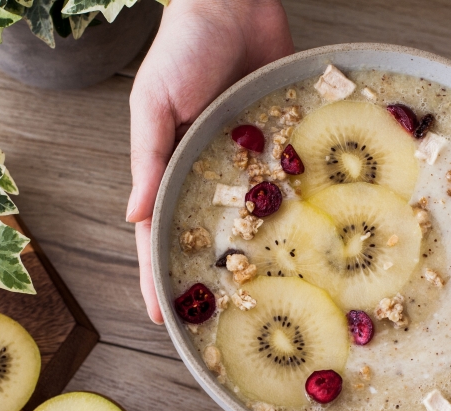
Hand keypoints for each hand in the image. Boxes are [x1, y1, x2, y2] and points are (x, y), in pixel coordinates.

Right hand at [127, 0, 293, 322]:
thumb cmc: (183, 46)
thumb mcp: (154, 102)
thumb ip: (149, 157)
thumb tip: (135, 217)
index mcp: (171, 166)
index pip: (158, 233)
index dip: (156, 276)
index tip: (161, 319)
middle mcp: (210, 171)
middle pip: (209, 235)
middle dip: (212, 278)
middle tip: (222, 324)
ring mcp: (250, 160)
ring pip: (255, 218)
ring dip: (262, 254)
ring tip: (274, 299)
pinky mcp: (284, 142)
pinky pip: (292, 181)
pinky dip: (300, 209)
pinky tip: (316, 243)